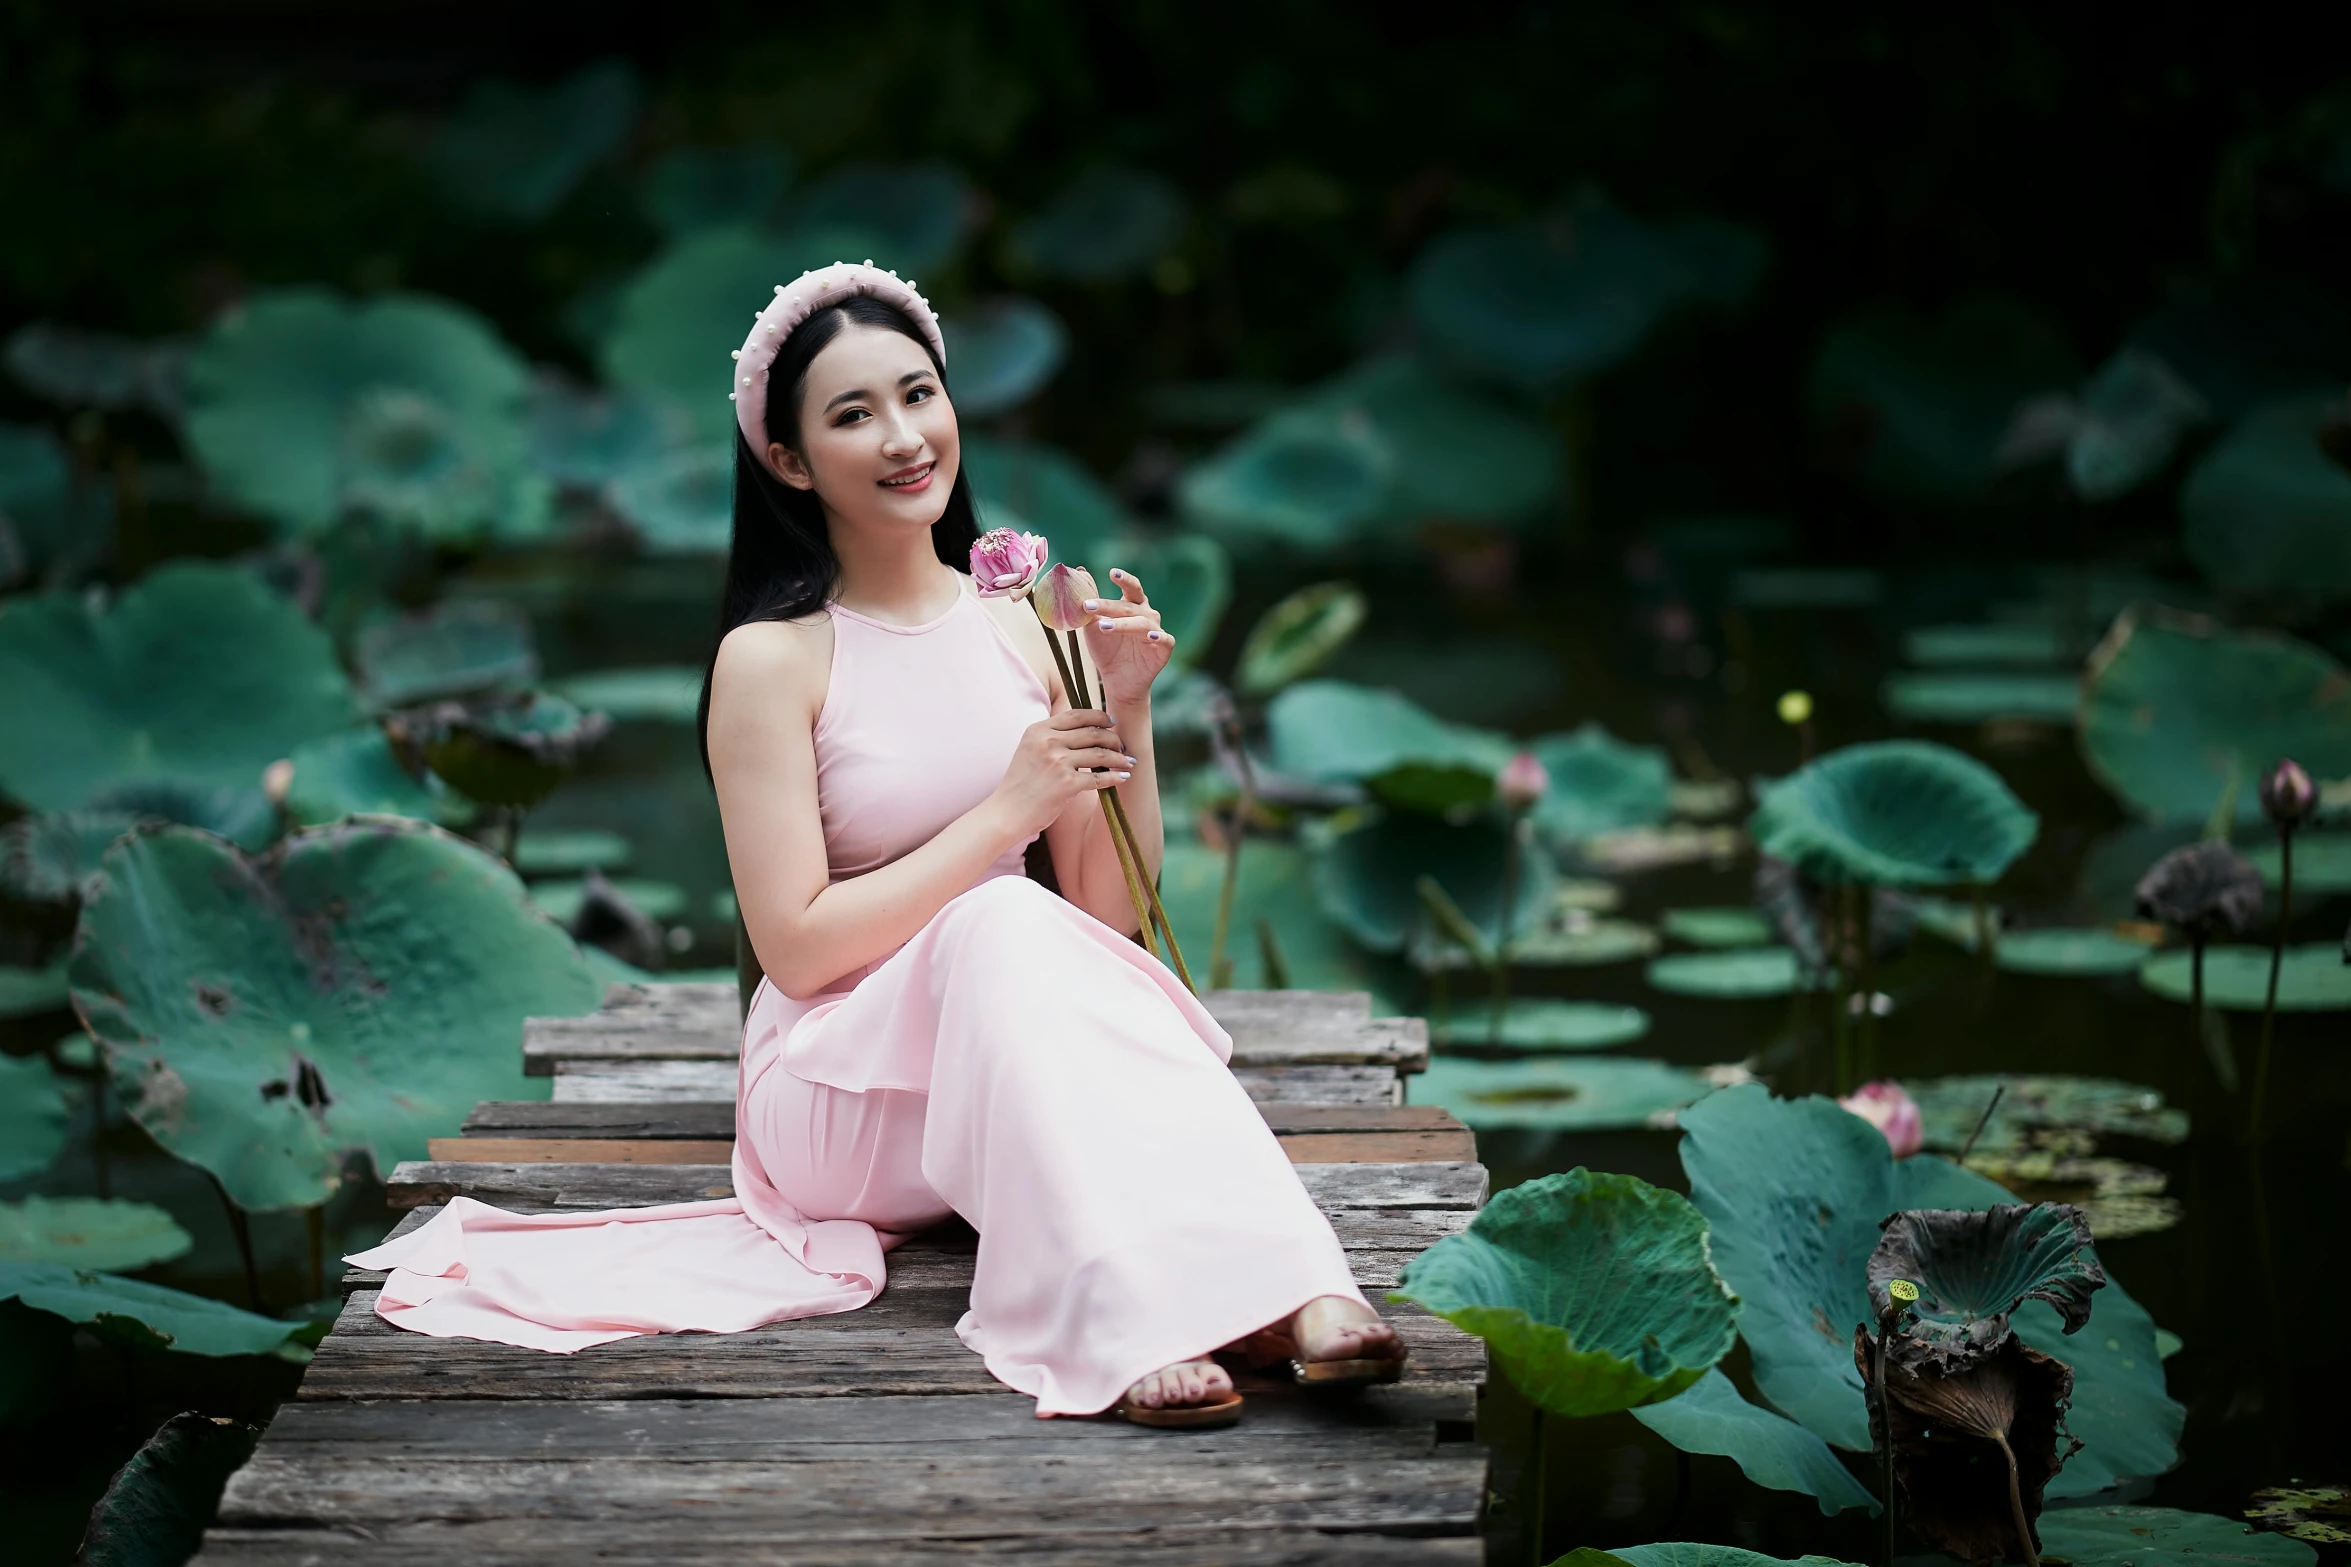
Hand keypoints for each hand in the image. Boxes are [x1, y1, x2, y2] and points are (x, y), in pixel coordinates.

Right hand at [989, 708, 1133, 838]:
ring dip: (1119, 758)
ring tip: (1128, 762)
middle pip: (1093, 732)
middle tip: (1123, 746)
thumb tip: (1088, 731)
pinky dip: (1115, 777)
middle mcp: (1048, 742)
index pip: (1076, 715)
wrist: (1006, 812)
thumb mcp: (1030, 750)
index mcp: (1038, 729)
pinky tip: (1123, 778)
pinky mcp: (1066, 784)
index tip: (1112, 723)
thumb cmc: (1021, 784)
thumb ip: (1052, 738)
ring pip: (1100, 754)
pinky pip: (1099, 778)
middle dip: (1113, 739)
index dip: (1099, 716)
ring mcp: (1058, 762)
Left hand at [1080, 568, 1172, 706]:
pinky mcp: (1164, 649)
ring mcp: (1157, 631)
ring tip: (1103, 626)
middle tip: (1088, 606)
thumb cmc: (1107, 649)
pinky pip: (1164, 640)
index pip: (1131, 588)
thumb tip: (1080, 571)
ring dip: (1123, 624)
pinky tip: (1150, 635)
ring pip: (1142, 623)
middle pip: (1129, 606)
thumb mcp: (1093, 625)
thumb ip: (1090, 601)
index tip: (1112, 573)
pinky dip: (1159, 636)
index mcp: (1133, 606)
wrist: (1117, 680)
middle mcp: (1147, 615)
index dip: (1124, 579)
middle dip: (1109, 606)